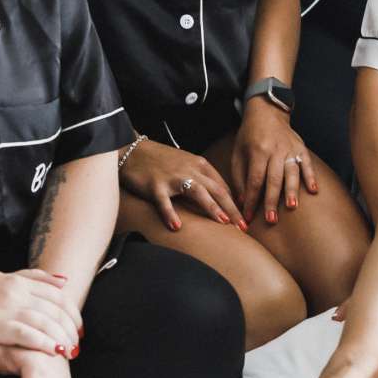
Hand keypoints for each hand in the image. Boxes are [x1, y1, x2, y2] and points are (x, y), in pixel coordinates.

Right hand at [0, 269, 80, 356]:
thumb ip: (28, 278)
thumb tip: (61, 281)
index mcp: (15, 280)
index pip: (56, 293)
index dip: (72, 311)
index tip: (79, 326)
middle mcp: (13, 290)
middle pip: (54, 308)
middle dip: (71, 327)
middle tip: (79, 343)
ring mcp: (3, 307)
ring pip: (45, 321)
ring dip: (62, 337)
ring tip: (71, 352)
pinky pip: (26, 334)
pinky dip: (44, 343)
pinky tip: (55, 352)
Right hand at [121, 140, 244, 232]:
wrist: (133, 150)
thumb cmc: (162, 161)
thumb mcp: (188, 164)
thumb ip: (203, 179)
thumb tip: (222, 198)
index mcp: (200, 165)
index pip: (223, 187)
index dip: (235, 204)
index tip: (244, 219)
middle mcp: (190, 170)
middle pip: (216, 191)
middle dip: (232, 209)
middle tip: (243, 227)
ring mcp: (173, 177)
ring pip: (197, 192)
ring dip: (212, 208)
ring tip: (223, 223)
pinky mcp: (155, 185)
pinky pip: (164, 202)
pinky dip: (170, 214)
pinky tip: (176, 226)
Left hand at [231, 100, 318, 225]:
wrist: (267, 111)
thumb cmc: (249, 135)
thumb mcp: (238, 153)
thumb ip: (239, 177)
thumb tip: (242, 201)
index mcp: (258, 150)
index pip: (254, 180)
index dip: (251, 199)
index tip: (248, 216)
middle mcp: (275, 150)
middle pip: (273, 179)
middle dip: (271, 201)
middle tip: (271, 219)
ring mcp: (290, 148)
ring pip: (292, 173)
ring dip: (292, 191)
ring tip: (292, 207)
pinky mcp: (301, 147)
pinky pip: (308, 164)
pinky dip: (311, 177)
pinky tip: (313, 190)